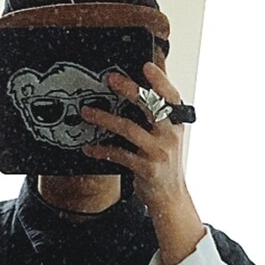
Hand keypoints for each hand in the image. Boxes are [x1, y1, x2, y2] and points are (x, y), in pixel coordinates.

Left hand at [79, 60, 205, 264]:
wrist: (171, 198)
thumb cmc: (165, 165)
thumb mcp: (166, 138)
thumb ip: (155, 118)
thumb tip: (136, 93)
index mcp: (176, 123)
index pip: (171, 97)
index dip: (160, 80)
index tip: (146, 66)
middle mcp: (170, 135)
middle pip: (150, 106)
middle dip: (130, 90)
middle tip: (111, 79)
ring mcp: (158, 152)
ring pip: (129, 129)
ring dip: (105, 118)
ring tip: (87, 112)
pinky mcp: (146, 169)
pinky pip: (120, 155)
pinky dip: (102, 150)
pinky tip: (90, 148)